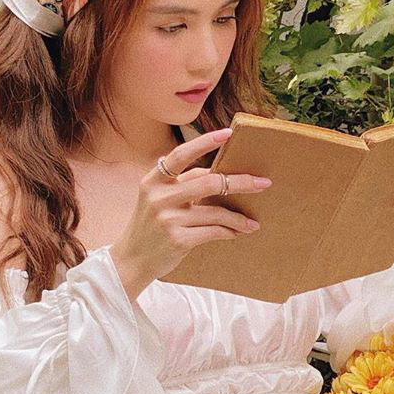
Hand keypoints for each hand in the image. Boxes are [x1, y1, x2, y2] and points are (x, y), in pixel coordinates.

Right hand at [110, 128, 272, 294]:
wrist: (130, 260)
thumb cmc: (149, 227)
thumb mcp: (157, 199)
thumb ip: (182, 184)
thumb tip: (219, 174)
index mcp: (153, 181)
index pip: (181, 155)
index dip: (205, 142)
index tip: (228, 133)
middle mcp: (159, 197)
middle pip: (210, 182)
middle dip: (241, 182)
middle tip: (263, 183)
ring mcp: (168, 219)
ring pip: (216, 212)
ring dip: (238, 217)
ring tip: (252, 222)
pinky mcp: (178, 240)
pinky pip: (213, 231)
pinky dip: (229, 232)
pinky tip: (237, 233)